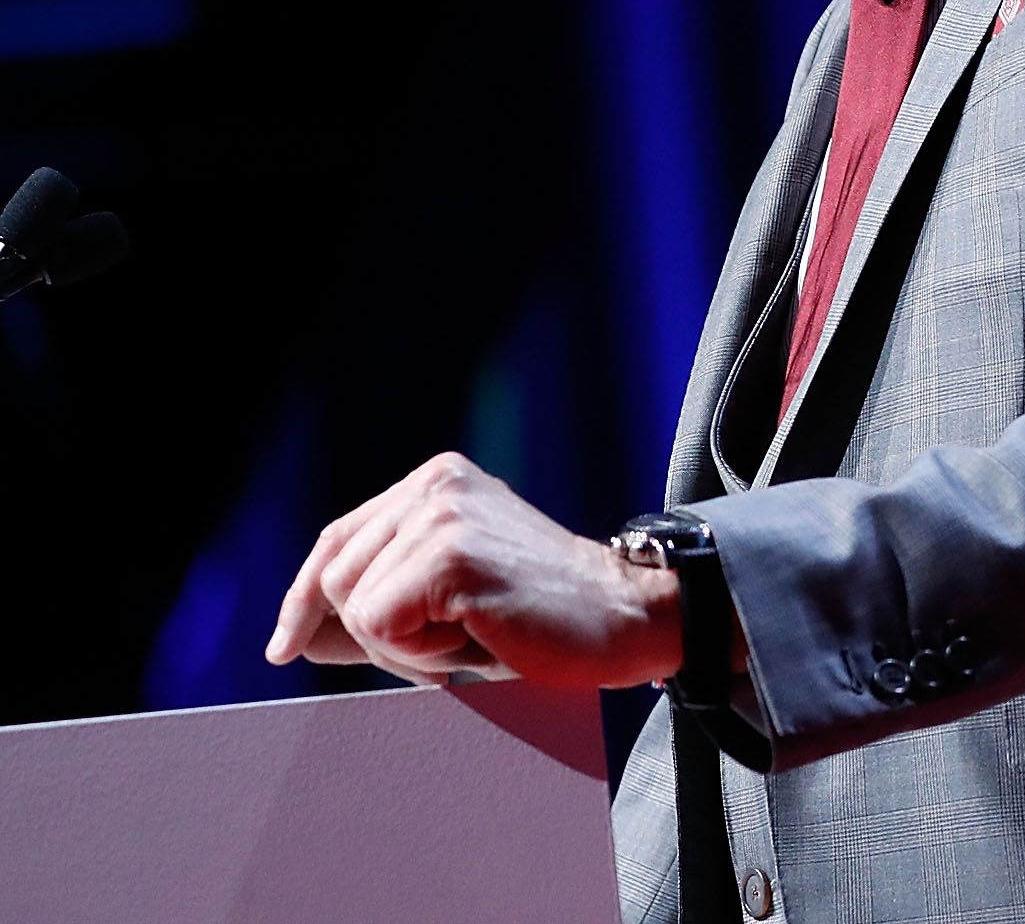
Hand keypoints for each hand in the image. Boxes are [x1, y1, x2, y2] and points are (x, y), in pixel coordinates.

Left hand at [265, 452, 683, 688]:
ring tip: (470, 637)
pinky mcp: (450, 555)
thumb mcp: (450, 598)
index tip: (285, 646)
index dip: (302, 599)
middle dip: (376, 635)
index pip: (337, 540)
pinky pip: (379, 626)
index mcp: (436, 482)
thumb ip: (379, 601)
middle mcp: (434, 485)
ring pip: (353, 606)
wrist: (625, 618)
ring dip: (401, 647)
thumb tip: (296, 635)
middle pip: (335, 578)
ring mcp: (442, 514)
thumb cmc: (541, 620)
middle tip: (454, 645)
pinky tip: (474, 642)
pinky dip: (416, 655)